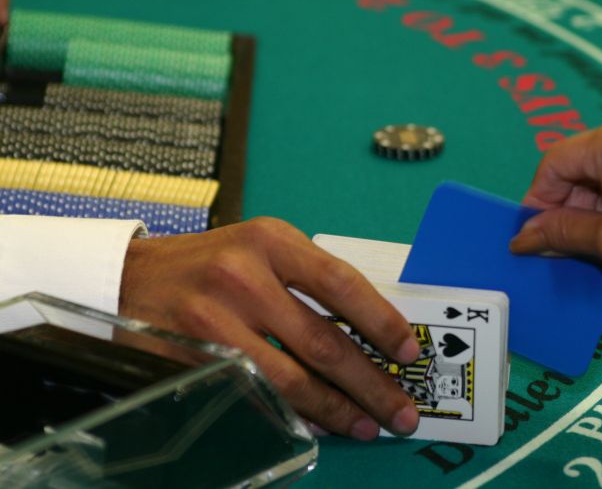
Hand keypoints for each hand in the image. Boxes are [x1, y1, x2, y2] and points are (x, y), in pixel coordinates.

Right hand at [119, 217, 420, 439]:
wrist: (128, 276)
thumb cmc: (211, 264)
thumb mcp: (260, 249)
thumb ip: (309, 280)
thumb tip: (371, 333)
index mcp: (270, 241)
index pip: (341, 283)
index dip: (381, 323)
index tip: (408, 353)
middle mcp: (242, 276)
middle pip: (323, 340)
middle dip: (370, 384)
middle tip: (401, 411)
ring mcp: (211, 320)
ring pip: (290, 378)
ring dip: (336, 409)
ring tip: (367, 426)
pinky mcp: (188, 357)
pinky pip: (251, 395)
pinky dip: (289, 414)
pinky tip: (315, 425)